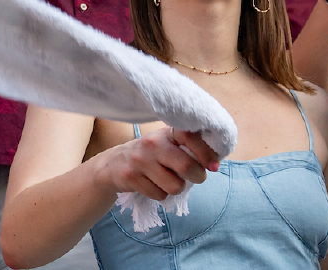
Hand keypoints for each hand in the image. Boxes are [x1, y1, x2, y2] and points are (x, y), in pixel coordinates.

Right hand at [88, 127, 219, 200]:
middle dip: (197, 177)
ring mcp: (140, 160)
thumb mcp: (167, 144)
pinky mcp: (130, 177)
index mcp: (166, 133)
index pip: (191, 136)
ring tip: (167, 180)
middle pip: (187, 167)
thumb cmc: (151, 155)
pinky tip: (152, 184)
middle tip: (194, 177)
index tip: (213, 166)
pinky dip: (160, 194)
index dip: (206, 152)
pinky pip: (160, 195)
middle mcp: (152, 143)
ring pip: (175, 186)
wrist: (113, 165)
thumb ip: (188, 148)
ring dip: (176, 188)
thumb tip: (215, 162)